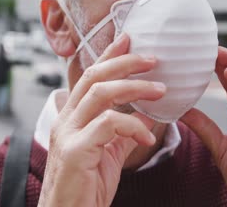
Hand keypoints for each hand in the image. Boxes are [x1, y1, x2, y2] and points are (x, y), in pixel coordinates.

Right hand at [38, 34, 164, 206]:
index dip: (109, 56)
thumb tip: (146, 115)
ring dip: (134, 88)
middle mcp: (66, 120)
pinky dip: (132, 125)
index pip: (90, 77)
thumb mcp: (108, 154)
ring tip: (160, 90)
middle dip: (124, 63)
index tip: (129, 39)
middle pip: (93, 77)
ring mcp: (67, 134)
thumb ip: (123, 133)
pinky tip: (148, 134)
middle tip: (152, 58)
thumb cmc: (85, 187)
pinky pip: (108, 125)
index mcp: (72, 118)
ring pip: (100, 94)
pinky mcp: (75, 151)